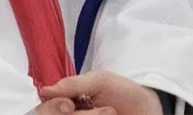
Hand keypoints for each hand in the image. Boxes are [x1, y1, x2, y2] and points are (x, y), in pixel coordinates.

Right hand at [40, 71, 163, 114]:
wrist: (148, 110)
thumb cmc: (123, 93)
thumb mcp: (99, 81)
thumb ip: (73, 84)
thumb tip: (45, 91)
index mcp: (65, 103)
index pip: (44, 110)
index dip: (52, 109)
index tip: (68, 104)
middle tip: (107, 111)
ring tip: (112, 114)